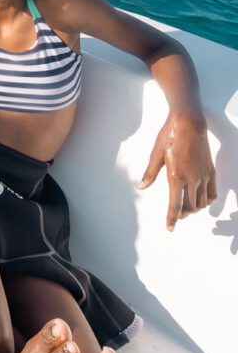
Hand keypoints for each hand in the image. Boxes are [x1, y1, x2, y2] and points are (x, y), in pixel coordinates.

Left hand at [138, 110, 216, 229]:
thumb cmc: (169, 136)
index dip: (172, 219)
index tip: (170, 228)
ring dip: (193, 208)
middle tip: (176, 214)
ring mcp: (203, 176)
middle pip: (189, 207)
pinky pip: (212, 193)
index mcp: (176, 176)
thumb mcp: (156, 154)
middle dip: (182, 214)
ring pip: (201, 202)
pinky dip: (207, 201)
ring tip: (186, 208)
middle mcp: (192, 180)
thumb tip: (141, 187)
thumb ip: (150, 173)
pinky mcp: (211, 172)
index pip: (174, 205)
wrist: (189, 124)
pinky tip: (201, 200)